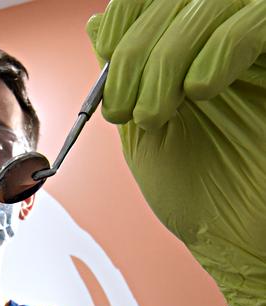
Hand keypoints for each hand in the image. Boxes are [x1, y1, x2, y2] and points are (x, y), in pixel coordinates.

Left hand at [86, 0, 265, 305]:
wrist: (241, 239)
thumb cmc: (199, 192)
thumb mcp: (143, 128)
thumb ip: (123, 77)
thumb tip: (98, 24)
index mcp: (190, 52)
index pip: (151, 0)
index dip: (124, 20)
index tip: (107, 62)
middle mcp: (226, 39)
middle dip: (136, 51)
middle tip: (126, 107)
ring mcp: (259, 47)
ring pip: (207, 3)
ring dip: (166, 59)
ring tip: (157, 113)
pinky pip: (255, 18)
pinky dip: (218, 49)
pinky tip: (199, 91)